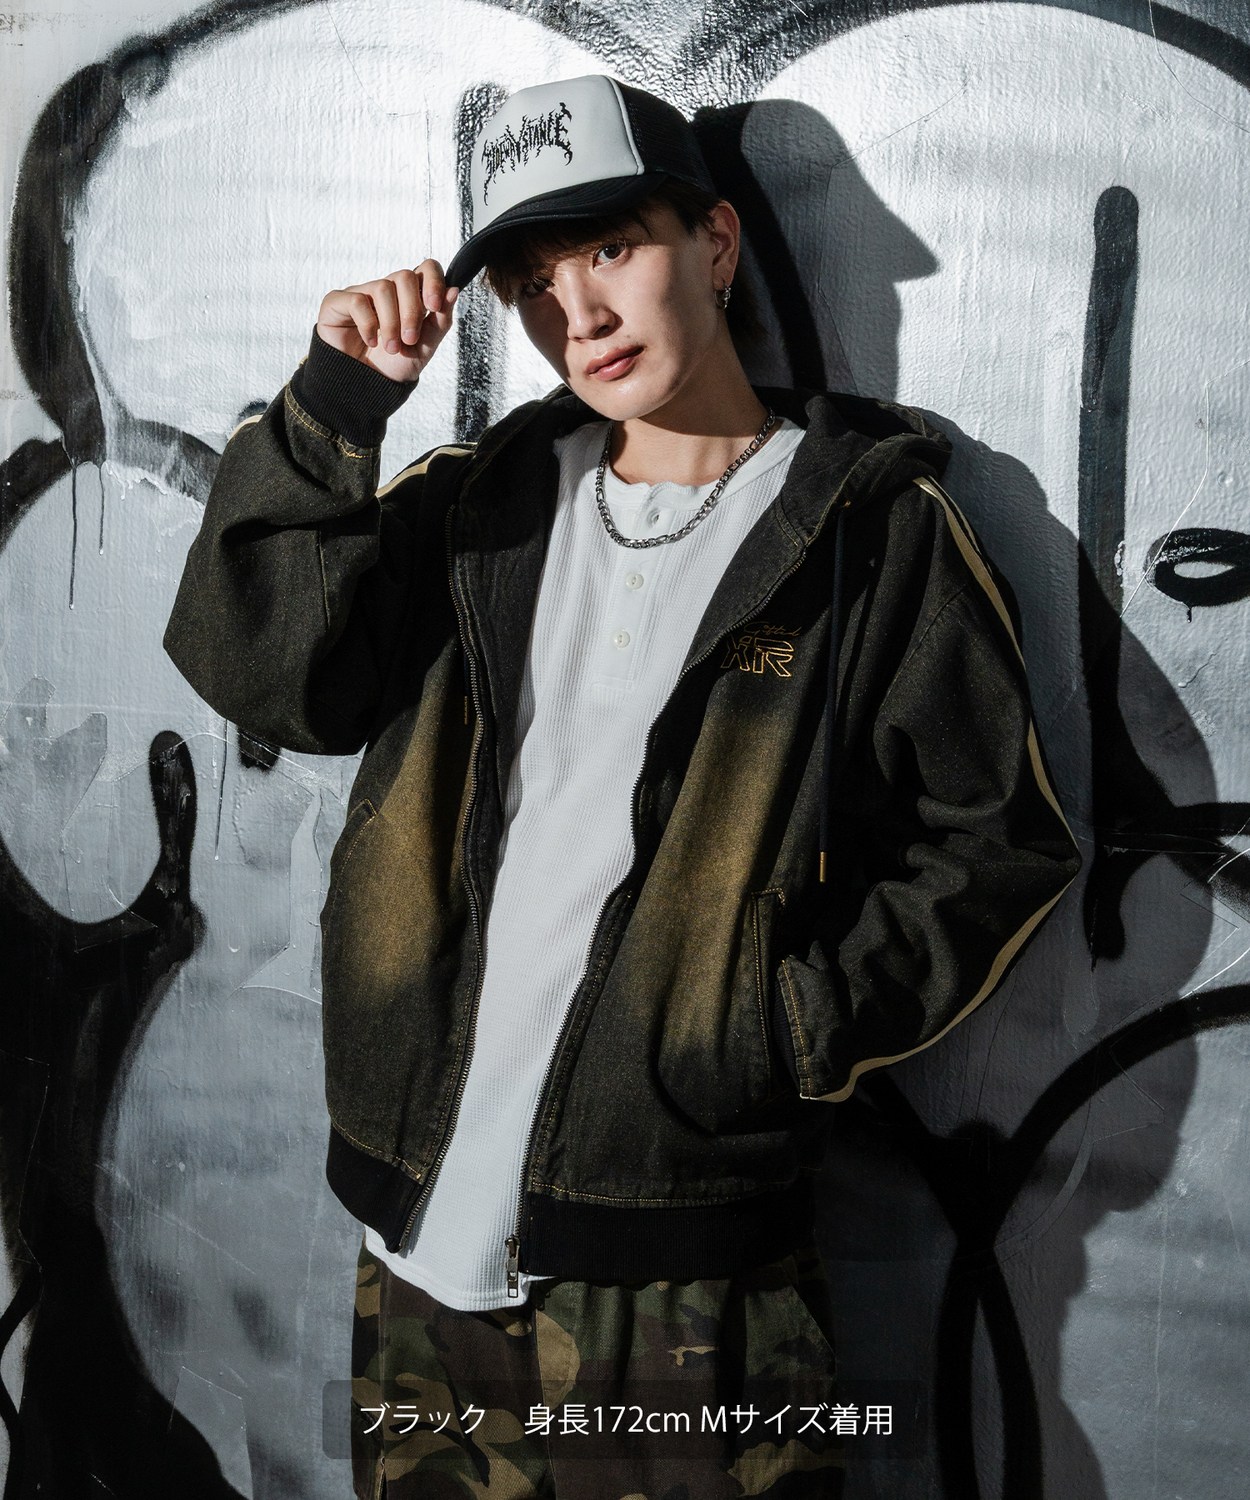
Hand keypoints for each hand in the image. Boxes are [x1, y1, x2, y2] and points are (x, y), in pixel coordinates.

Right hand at [316, 261, 458, 382]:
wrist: (366, 388)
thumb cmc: (393, 366)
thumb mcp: (425, 347)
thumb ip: (441, 321)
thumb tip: (454, 291)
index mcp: (410, 298)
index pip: (425, 269)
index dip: (433, 280)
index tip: (434, 305)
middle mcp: (387, 291)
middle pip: (405, 276)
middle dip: (411, 311)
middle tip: (409, 339)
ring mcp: (362, 293)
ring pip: (383, 288)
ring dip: (390, 323)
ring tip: (390, 347)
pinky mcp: (338, 302)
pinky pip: (357, 300)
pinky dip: (367, 324)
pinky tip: (369, 340)